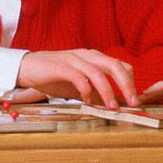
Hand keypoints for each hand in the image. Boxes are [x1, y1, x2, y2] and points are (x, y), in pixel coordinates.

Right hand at [17, 49, 137, 107]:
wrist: (27, 68)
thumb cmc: (54, 76)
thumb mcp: (80, 86)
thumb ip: (97, 92)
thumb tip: (116, 105)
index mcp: (94, 58)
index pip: (121, 65)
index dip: (131, 82)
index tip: (135, 100)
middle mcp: (87, 55)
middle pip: (115, 66)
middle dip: (127, 85)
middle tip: (133, 103)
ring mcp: (74, 59)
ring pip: (99, 72)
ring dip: (109, 91)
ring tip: (113, 107)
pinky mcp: (61, 67)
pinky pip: (79, 78)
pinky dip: (86, 91)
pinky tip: (87, 102)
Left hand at [139, 68, 162, 104]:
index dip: (160, 101)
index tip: (154, 107)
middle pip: (161, 93)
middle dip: (152, 98)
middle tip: (142, 103)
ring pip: (159, 89)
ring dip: (149, 95)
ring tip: (139, 99)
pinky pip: (161, 86)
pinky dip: (153, 90)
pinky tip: (144, 94)